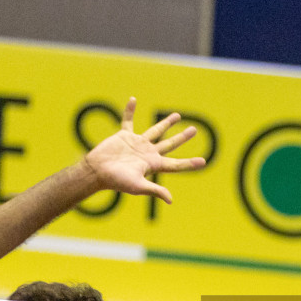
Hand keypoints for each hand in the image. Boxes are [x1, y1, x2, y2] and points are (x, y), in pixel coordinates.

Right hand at [80, 99, 205, 203]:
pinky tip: (133, 100)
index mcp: (153, 165)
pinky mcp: (124, 135)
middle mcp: (148, 153)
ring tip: (178, 115)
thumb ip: (155, 190)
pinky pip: (128, 120)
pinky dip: (129, 111)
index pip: (175, 164)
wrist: (97, 171)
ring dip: (166, 123)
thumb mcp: (138, 186)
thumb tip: (171, 200)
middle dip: (182, 137)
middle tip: (194, 130)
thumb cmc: (117, 181)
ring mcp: (137, 143)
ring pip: (155, 131)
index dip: (189, 163)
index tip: (203, 161)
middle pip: (169, 143)